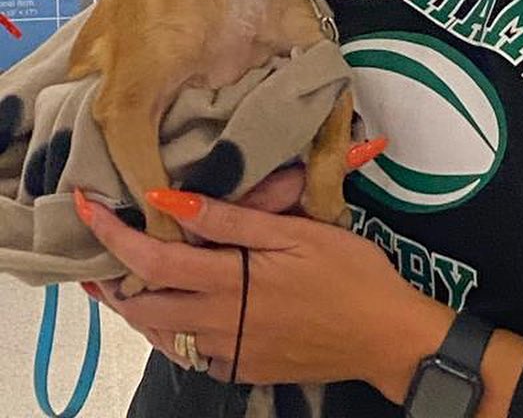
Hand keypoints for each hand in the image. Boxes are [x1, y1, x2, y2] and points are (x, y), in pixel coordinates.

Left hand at [76, 188, 452, 396]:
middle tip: (98, 252)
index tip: (88, 207)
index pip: (152, 260)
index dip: (114, 235)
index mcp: (230, 282)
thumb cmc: (349, 273)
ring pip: (162, 334)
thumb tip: (171, 201)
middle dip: (110, 281)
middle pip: (142, 306)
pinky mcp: (242, 370)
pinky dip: (171, 329)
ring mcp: (228, 353)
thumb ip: (235, 219)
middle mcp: (218, 324)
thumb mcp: (299, 233)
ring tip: (126, 280)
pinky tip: (180, 310)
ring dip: (137, 306)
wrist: (384, 336)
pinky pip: (190, 353)